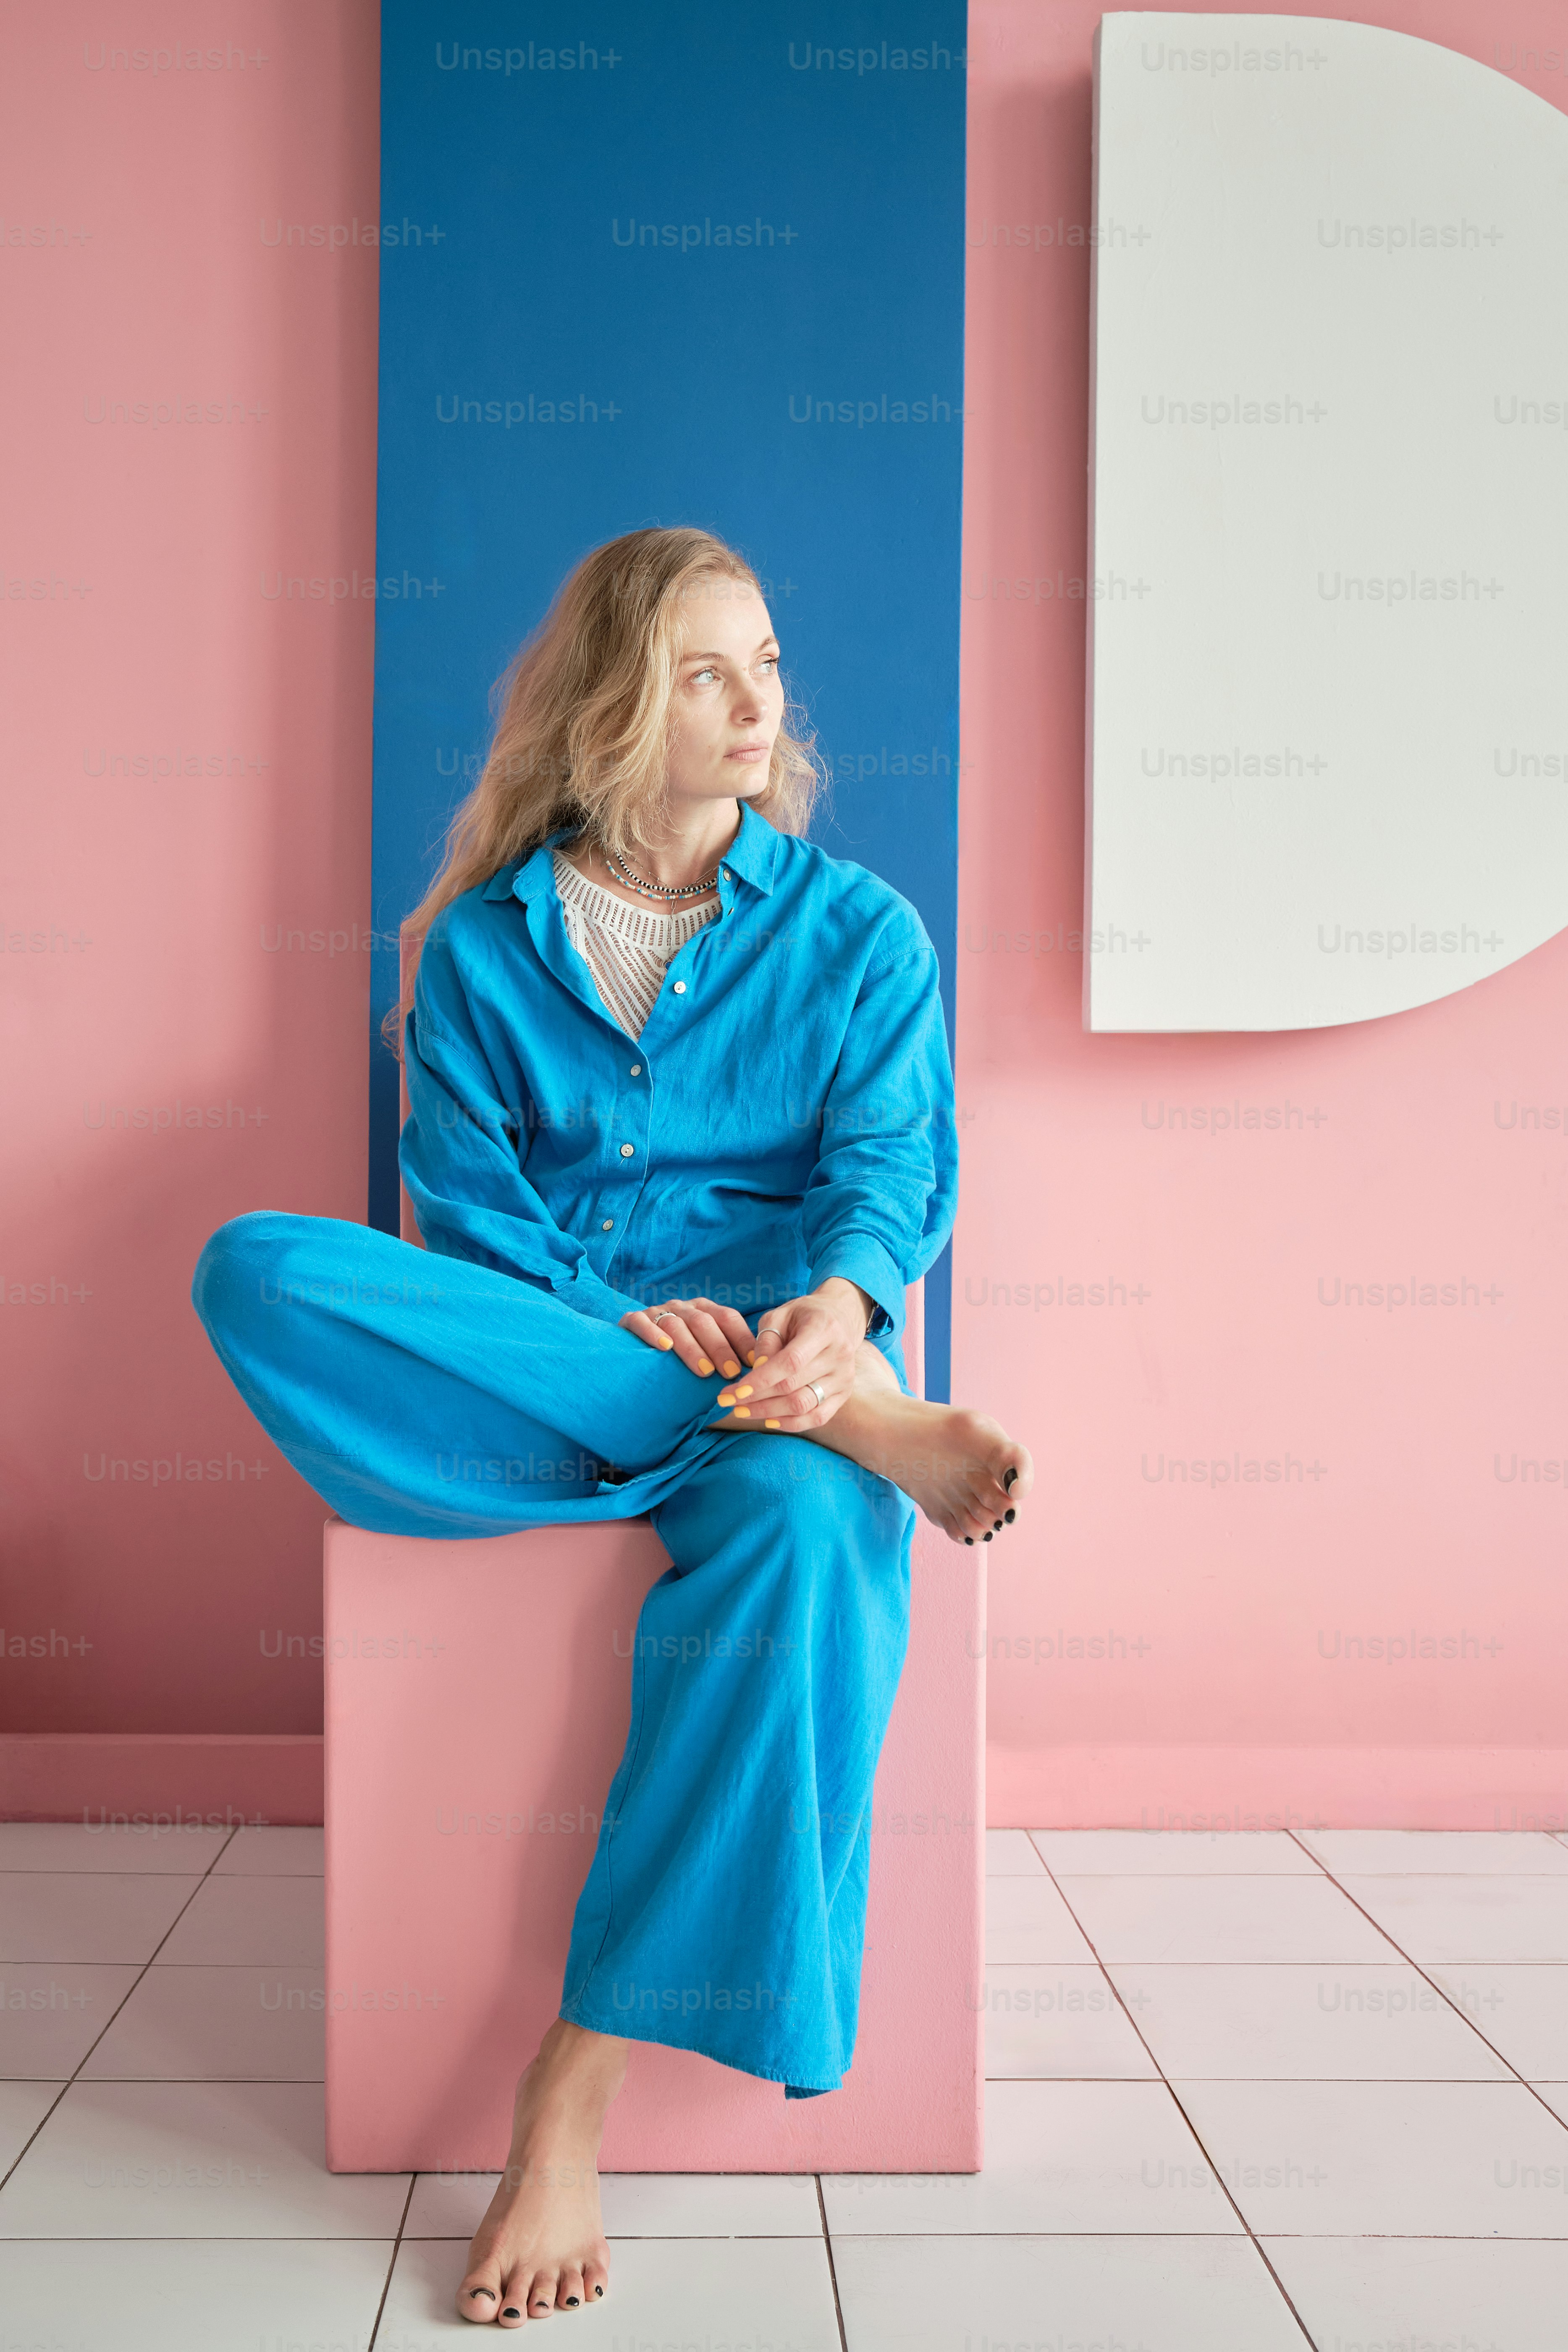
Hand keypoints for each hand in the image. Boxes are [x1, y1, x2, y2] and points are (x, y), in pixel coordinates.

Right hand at [619, 1294, 757, 1381]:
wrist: (635, 1352)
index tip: (753, 1362)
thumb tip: (756, 1372)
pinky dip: (653, 1333)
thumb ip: (726, 1354)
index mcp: (703, 1310)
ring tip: (705, 1371)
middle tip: (731, 1373)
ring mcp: (656, 1312)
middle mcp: (682, 1307)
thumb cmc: (679, 1355)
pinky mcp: (632, 1320)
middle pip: (704, 1322)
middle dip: (720, 1348)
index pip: (727, 1318)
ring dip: (692, 1348)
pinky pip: (641, 1322)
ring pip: (676, 1324)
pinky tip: (664, 1347)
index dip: (741, 1339)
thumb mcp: (705, 1349)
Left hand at [714, 1279, 870, 1432]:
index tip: (734, 1391)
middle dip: (756, 1398)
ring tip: (742, 1411)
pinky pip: (817, 1417)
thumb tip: (756, 1371)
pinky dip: (791, 1423)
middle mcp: (839, 1355)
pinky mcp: (844, 1394)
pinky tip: (768, 1420)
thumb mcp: (780, 1315)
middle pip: (794, 1387)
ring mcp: (844, 1378)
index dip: (761, 1380)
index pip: (790, 1362)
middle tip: (728, 1402)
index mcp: (824, 1329)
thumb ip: (766, 1340)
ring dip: (768, 1413)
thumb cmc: (803, 1316)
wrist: (839, 1319)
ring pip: (803, 1406)